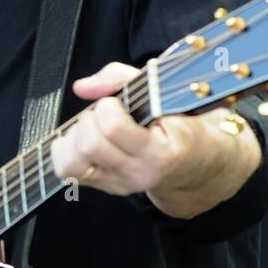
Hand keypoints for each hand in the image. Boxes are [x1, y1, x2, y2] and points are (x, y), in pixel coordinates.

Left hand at [50, 61, 261, 217]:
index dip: (108, 105)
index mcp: (161, 152)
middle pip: (88, 145)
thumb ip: (120, 80)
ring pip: (71, 163)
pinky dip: (68, 151)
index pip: (113, 127)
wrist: (200, 161)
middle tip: (104, 113)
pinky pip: (69, 171)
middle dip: (89, 119)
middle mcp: (140, 174)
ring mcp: (122, 185)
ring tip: (93, 126)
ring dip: (73, 138)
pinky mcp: (108, 188)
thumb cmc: (183, 121)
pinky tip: (86, 139)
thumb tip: (82, 87)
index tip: (117, 101)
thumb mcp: (162, 92)